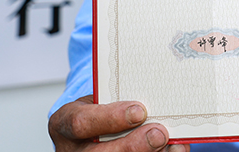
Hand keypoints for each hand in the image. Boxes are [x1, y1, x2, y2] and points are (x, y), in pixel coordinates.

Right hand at [49, 95, 190, 151]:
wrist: (89, 124)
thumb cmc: (96, 107)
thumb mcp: (96, 97)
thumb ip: (116, 97)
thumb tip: (155, 92)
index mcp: (64, 123)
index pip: (81, 123)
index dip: (110, 118)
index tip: (139, 110)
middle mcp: (73, 150)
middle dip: (132, 145)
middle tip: (159, 133)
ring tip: (172, 145)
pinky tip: (174, 151)